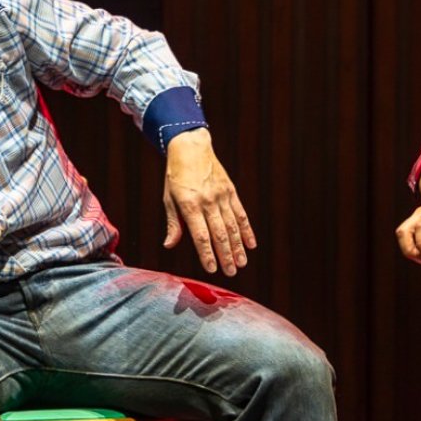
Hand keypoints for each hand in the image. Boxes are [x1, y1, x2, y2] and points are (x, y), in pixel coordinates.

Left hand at [163, 129, 256, 276]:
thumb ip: (173, 223)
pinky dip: (247, 230)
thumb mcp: (169, 199)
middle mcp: (207, 201)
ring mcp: (221, 196)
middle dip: (226, 255)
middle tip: (231, 272)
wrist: (191, 148)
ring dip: (238, 247)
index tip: (212, 269)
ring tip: (241, 264)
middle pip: (219, 234)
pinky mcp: (231, 191)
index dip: (207, 254)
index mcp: (189, 205)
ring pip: (232, 226)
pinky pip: (240, 213)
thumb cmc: (176, 176)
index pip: (200, 235)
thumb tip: (169, 245)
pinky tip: (251, 244)